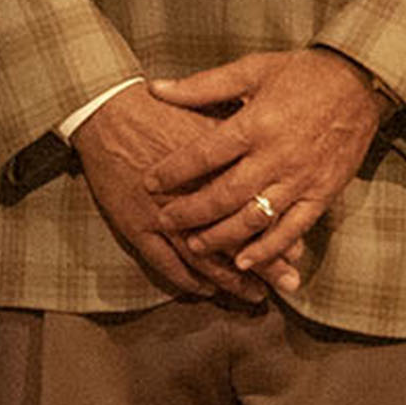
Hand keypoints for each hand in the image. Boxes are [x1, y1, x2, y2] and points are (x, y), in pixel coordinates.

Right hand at [69, 89, 276, 304]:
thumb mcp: (210, 113)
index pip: (254, 213)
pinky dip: (187, 279)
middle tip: (288, 284)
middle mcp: (192, 199)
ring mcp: (163, 217)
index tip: (298, 253)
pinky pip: (165, 263)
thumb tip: (272, 158)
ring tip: (254, 295)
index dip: (278, 236)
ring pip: (204, 260)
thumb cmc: (160, 108)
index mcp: (215, 172)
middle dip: (266, 267)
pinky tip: (205, 288)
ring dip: (231, 281)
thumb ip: (241, 139)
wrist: (106, 111)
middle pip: (235, 241)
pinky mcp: (136, 226)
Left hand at [144, 47, 397, 287]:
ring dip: (222, 237)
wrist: (361, 83)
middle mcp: (276, 156)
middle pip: (225, 194)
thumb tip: (155, 88)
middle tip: (164, 222)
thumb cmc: (302, 73)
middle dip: (191, 212)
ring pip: (255, 218)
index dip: (173, 171)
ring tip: (195, 246)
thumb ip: (202, 86)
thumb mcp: (251, 69)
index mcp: (255, 124)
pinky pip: (293, 229)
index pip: (204, 154)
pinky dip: (269, 249)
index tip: (148, 183)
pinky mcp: (322, 195)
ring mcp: (301, 179)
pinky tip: (245, 261)